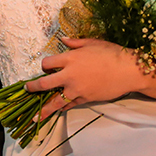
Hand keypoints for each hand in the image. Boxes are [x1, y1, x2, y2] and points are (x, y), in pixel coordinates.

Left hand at [24, 38, 144, 117]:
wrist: (128, 70)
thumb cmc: (111, 53)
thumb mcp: (92, 43)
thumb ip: (74, 43)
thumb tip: (63, 40)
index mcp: (70, 59)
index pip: (47, 64)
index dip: (45, 66)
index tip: (46, 68)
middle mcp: (70, 75)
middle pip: (45, 83)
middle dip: (34, 87)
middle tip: (27, 89)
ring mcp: (77, 89)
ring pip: (56, 100)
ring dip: (44, 108)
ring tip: (35, 116)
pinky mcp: (85, 99)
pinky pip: (70, 105)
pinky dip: (63, 107)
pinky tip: (58, 111)